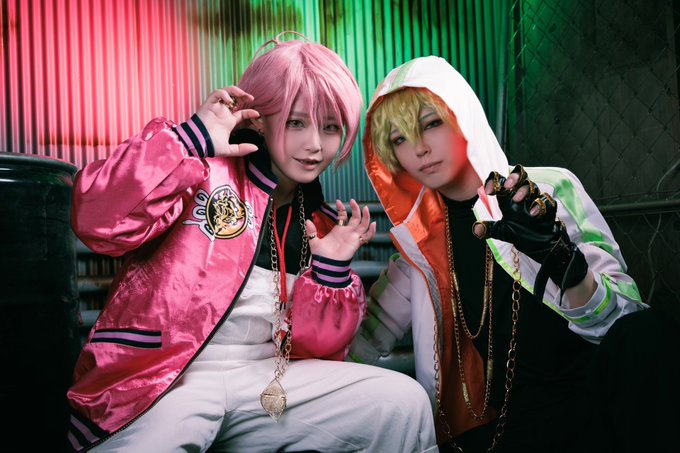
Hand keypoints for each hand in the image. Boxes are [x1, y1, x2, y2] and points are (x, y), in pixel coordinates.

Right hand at [195, 86, 260, 156]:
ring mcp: (216, 107)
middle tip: (251, 98)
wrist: (198, 143)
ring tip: (242, 95)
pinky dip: (224, 94)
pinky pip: (216, 93)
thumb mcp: (229, 150)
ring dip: (235, 91)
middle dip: (243, 95)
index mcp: (228, 121)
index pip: (241, 113)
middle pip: (235, 99)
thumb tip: (256, 148)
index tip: (257, 114)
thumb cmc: (210, 146)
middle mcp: (223, 113)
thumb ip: (242, 149)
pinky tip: (229, 101)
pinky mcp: (209, 104)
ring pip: (226, 92)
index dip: (250, 112)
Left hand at [304, 199, 376, 261]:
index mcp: (338, 230)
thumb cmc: (322, 255)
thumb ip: (311, 231)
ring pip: (363, 224)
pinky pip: (368, 236)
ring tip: (366, 208)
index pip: (343, 215)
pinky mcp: (357, 242)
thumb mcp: (314, 241)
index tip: (338, 201)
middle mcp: (347, 232)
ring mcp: (353, 236)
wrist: (327, 264)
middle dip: (355, 208)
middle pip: (356, 217)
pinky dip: (372, 230)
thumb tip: (307, 220)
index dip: (342, 208)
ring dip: (366, 216)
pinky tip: (373, 223)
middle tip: (352, 201)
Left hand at [472, 165, 587, 299]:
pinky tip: (533, 214)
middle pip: (520, 176)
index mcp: (509, 198)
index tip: (489, 189)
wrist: (541, 246)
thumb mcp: (503, 232)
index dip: (495, 181)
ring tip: (517, 200)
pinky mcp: (548, 209)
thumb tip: (477, 230)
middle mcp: (522, 196)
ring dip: (524, 191)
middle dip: (514, 177)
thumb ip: (490, 229)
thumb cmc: (522, 233)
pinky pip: (547, 201)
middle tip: (507, 186)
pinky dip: (540, 205)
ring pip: (533, 186)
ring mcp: (535, 201)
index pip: (502, 182)